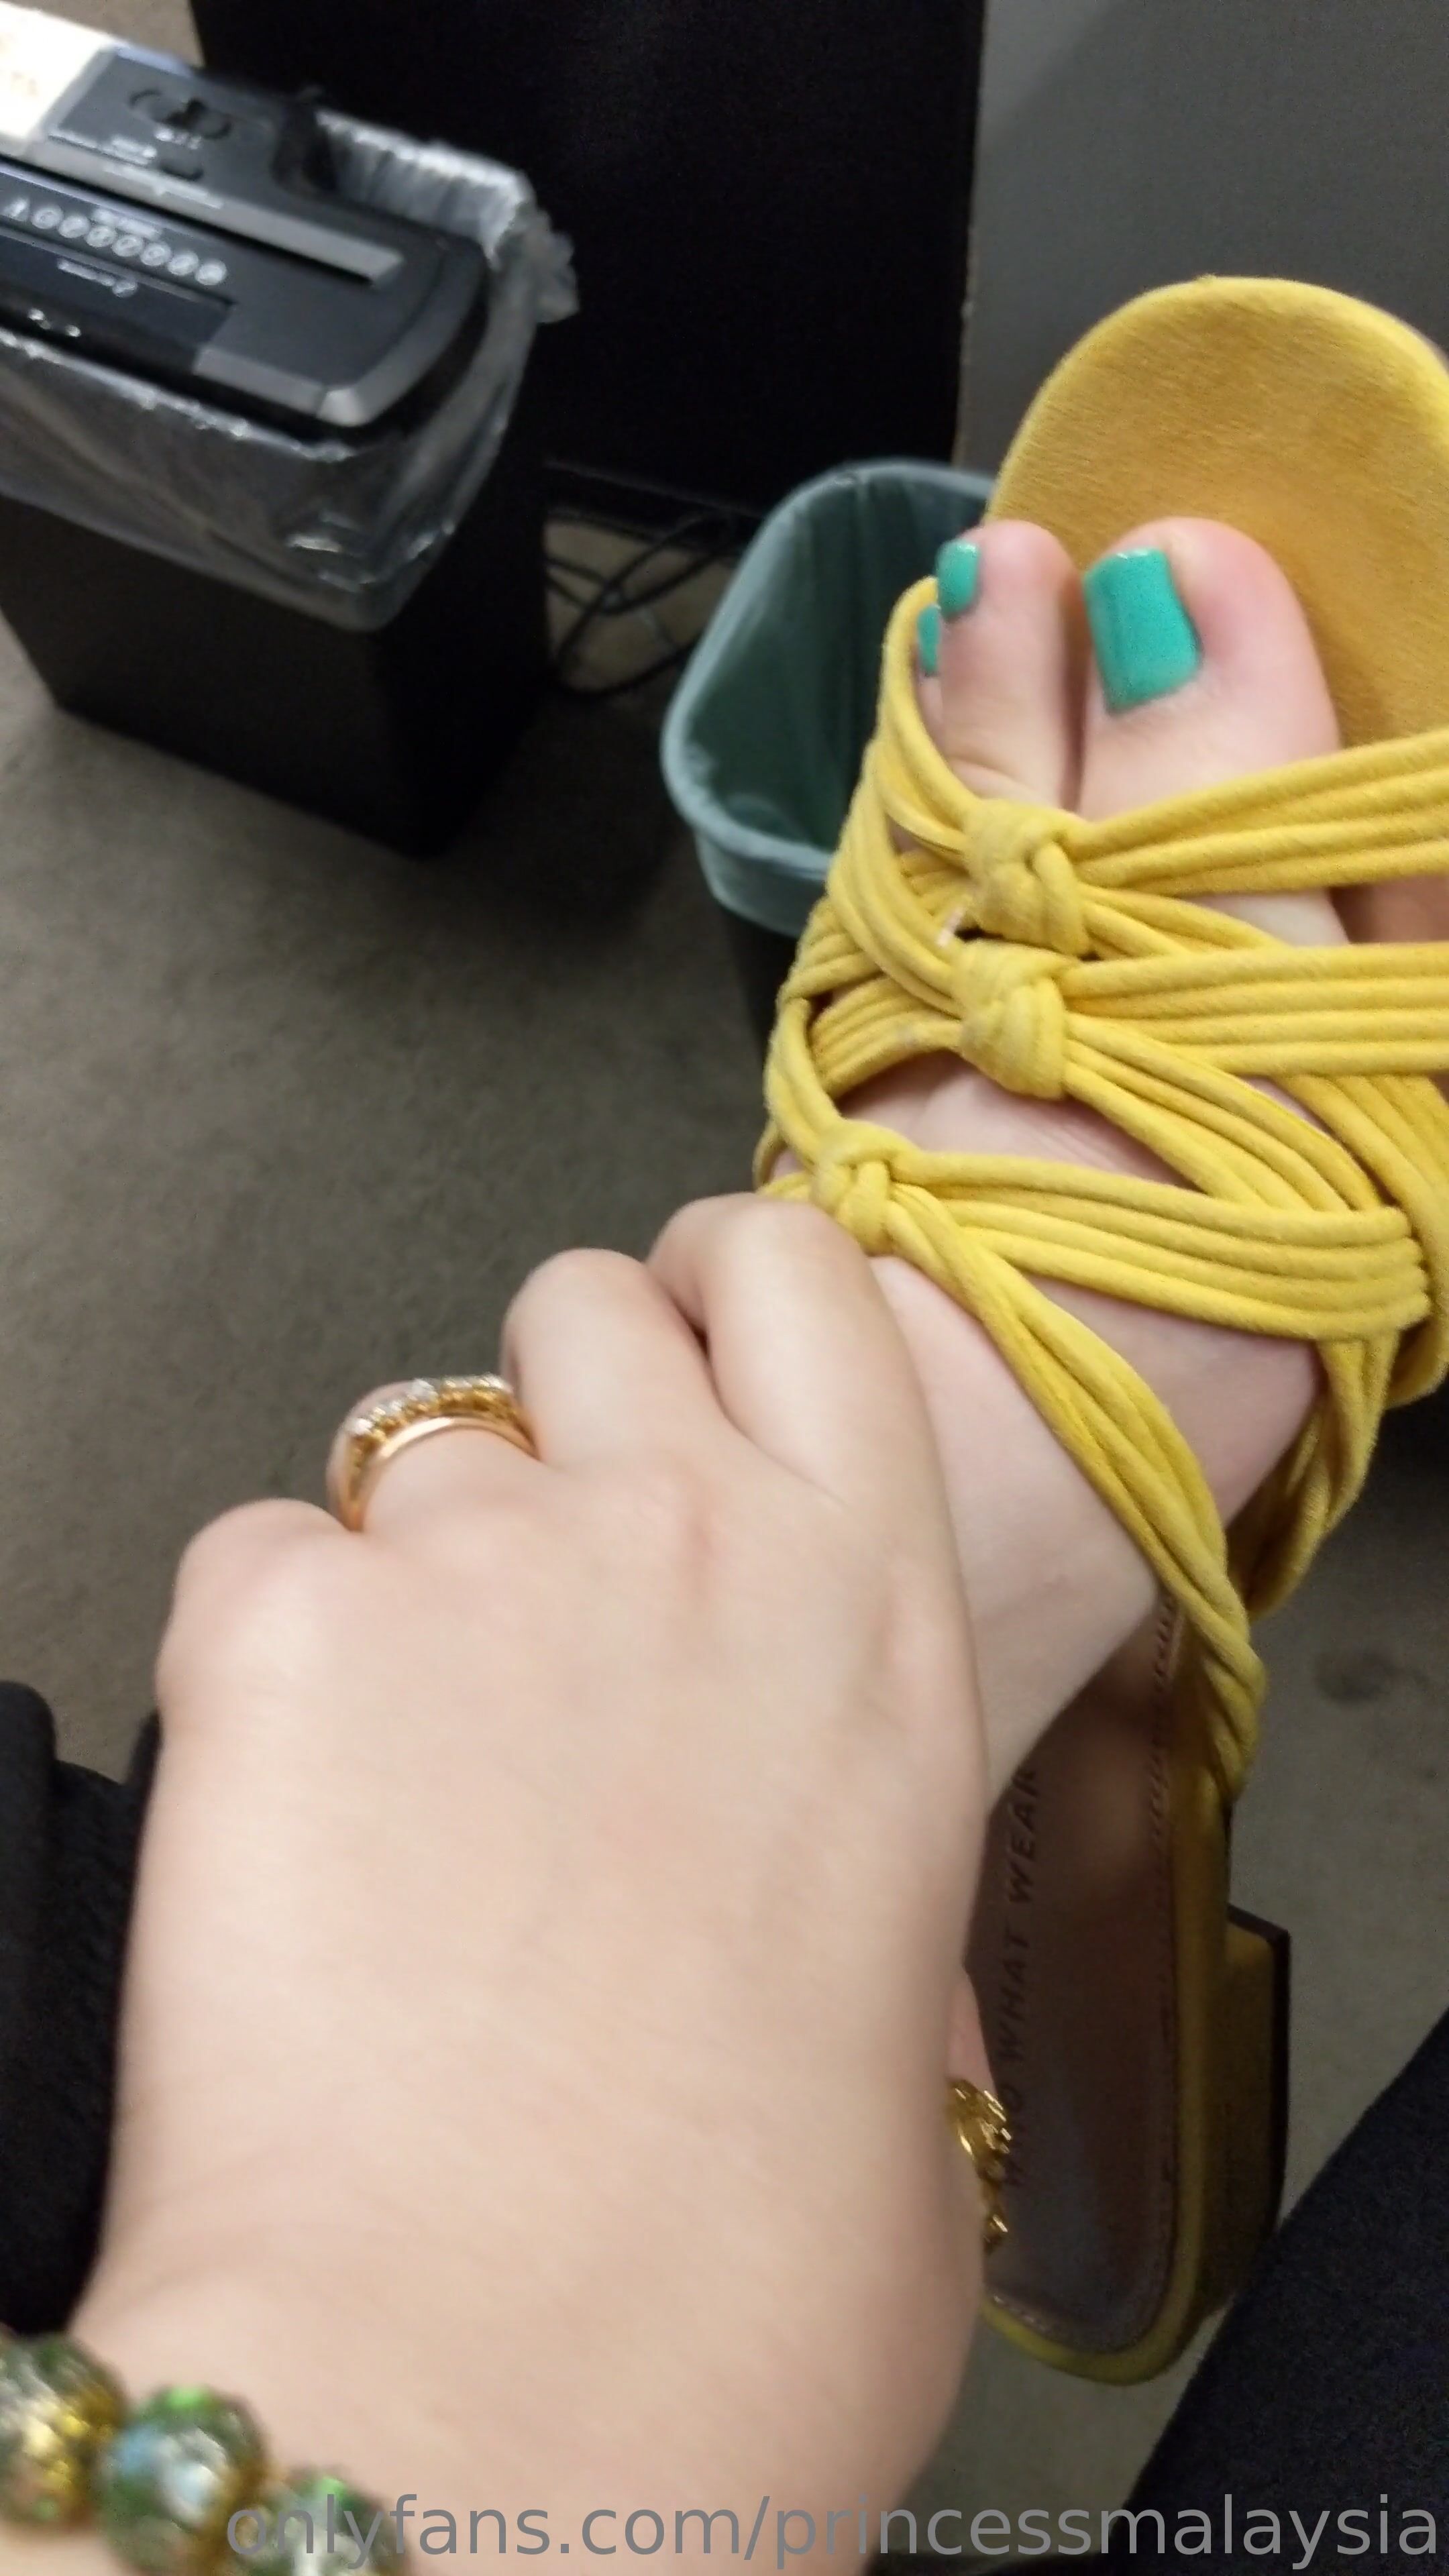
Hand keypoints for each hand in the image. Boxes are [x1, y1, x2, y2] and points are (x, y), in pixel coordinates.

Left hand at [74, 1204, 988, 2540]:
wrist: (492, 2390)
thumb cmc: (719, 2280)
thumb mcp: (903, 2051)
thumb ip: (862, 1905)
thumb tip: (825, 1925)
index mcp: (874, 1621)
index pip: (805, 1286)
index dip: (728, 1278)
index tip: (689, 1320)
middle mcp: (691, 1542)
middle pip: (583, 1309)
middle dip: (551, 1398)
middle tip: (529, 1554)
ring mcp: (482, 1567)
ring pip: (404, 1446)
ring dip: (406, 1566)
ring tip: (405, 1775)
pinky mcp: (282, 1629)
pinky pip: (249, 1560)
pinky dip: (259, 1661)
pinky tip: (297, 1830)